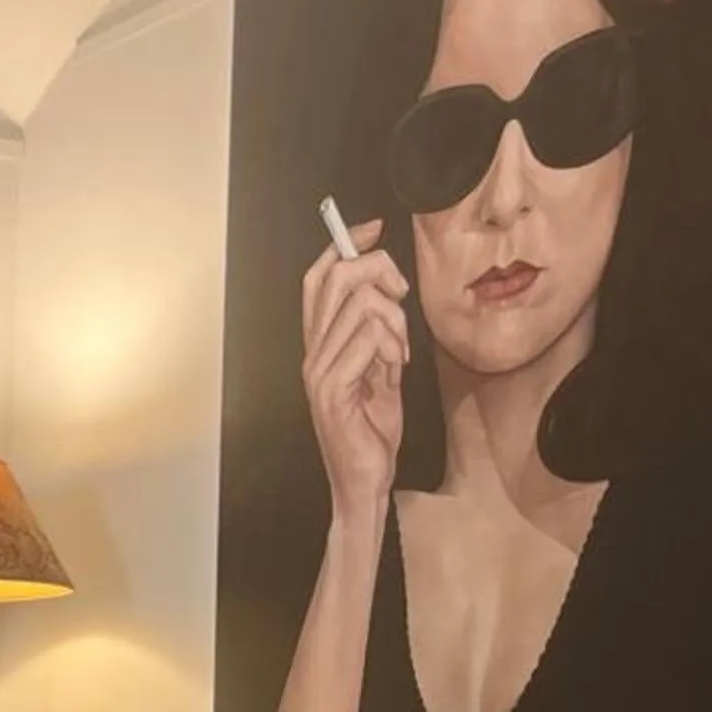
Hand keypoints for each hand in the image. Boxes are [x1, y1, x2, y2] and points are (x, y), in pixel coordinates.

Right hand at [301, 217, 410, 522]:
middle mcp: (311, 352)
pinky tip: (394, 370)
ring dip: (396, 323)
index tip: (374, 230)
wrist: (365, 481)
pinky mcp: (332, 388)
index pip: (318, 276)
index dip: (346, 243)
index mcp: (319, 345)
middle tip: (401, 297)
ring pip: (363, 304)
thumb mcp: (381, 371)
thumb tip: (389, 290)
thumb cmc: (372, 431)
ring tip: (398, 354)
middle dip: (381, 272)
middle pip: (339, 276)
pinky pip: (369, 337)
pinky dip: (392, 347)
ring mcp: (318, 370)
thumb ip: (379, 333)